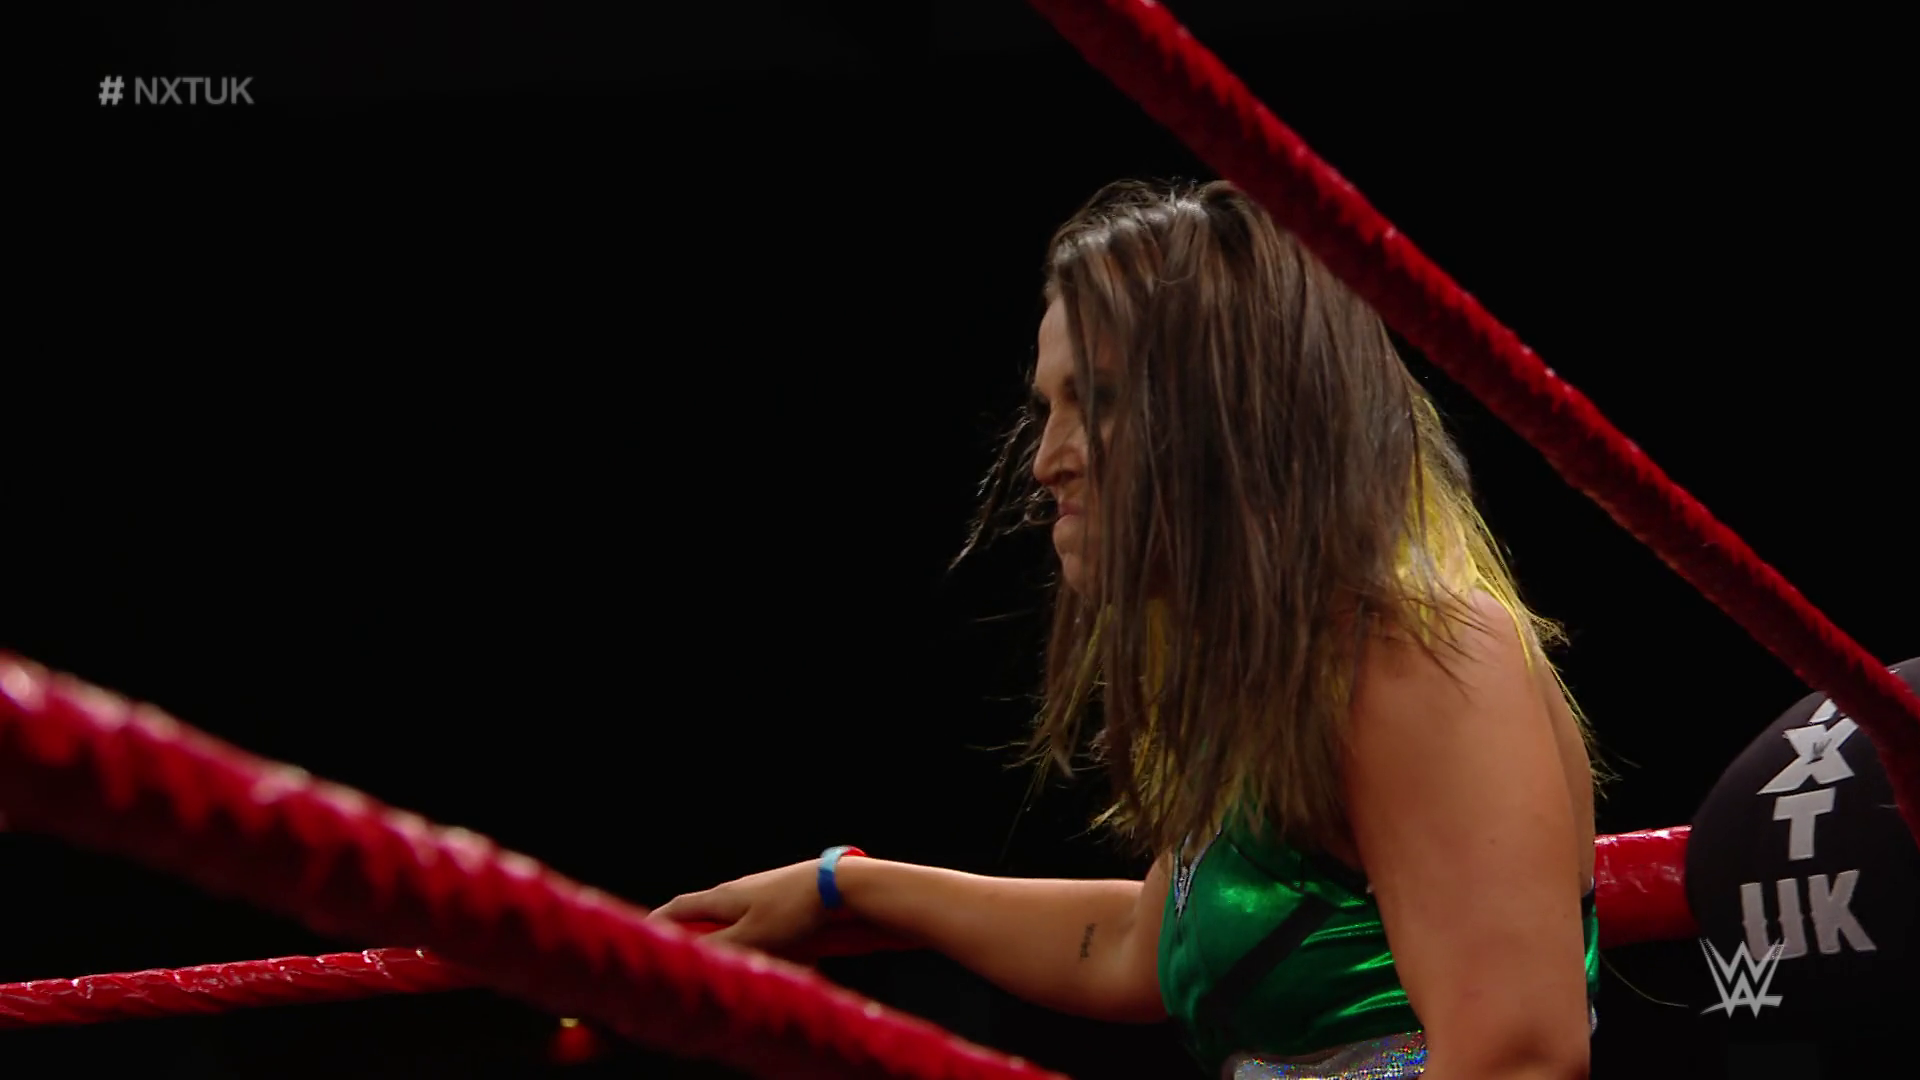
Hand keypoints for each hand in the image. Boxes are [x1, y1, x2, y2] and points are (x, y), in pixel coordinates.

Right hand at [647, 859, 828, 952]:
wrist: (843, 890)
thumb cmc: (794, 912)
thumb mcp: (751, 938)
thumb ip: (717, 950)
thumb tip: (687, 961)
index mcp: (723, 897)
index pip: (679, 908)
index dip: (659, 924)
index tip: (644, 937)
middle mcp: (739, 893)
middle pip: (707, 917)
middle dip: (699, 942)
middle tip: (690, 964)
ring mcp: (764, 898)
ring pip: (740, 929)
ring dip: (739, 950)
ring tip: (745, 969)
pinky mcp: (788, 908)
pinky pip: (770, 933)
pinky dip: (772, 950)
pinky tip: (791, 961)